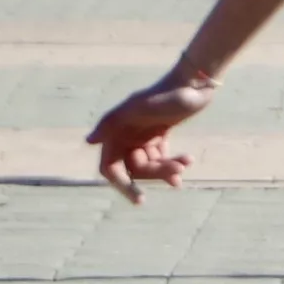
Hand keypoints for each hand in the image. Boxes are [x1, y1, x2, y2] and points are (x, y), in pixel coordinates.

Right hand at [89, 72, 214, 202]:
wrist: (194, 83)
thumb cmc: (166, 94)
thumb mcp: (139, 107)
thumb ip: (113, 123)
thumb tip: (90, 141)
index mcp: (116, 130)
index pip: (110, 167)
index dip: (122, 184)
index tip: (139, 199)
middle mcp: (126, 135)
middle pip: (135, 169)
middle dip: (155, 173)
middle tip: (177, 171)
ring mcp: (143, 136)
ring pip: (150, 166)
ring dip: (167, 168)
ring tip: (185, 163)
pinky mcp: (159, 136)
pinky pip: (161, 158)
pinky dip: (173, 162)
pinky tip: (186, 162)